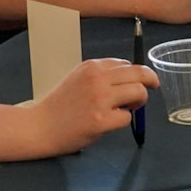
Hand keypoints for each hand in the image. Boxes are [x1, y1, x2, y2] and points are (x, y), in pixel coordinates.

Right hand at [30, 58, 156, 153]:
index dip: (138, 73)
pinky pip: (127, 117)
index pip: (128, 64)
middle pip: (140, 74)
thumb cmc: (59, 105)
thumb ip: (102, 75)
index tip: (140, 81)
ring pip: (139, 92)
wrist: (38, 127)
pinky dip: (123, 121)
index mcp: (92, 66)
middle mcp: (97, 79)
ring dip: (139, 101)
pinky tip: (109, 123)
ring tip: (128, 108)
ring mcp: (100, 99)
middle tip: (152, 88)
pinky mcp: (101, 120)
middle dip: (150, 82)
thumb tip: (131, 78)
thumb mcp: (78, 78)